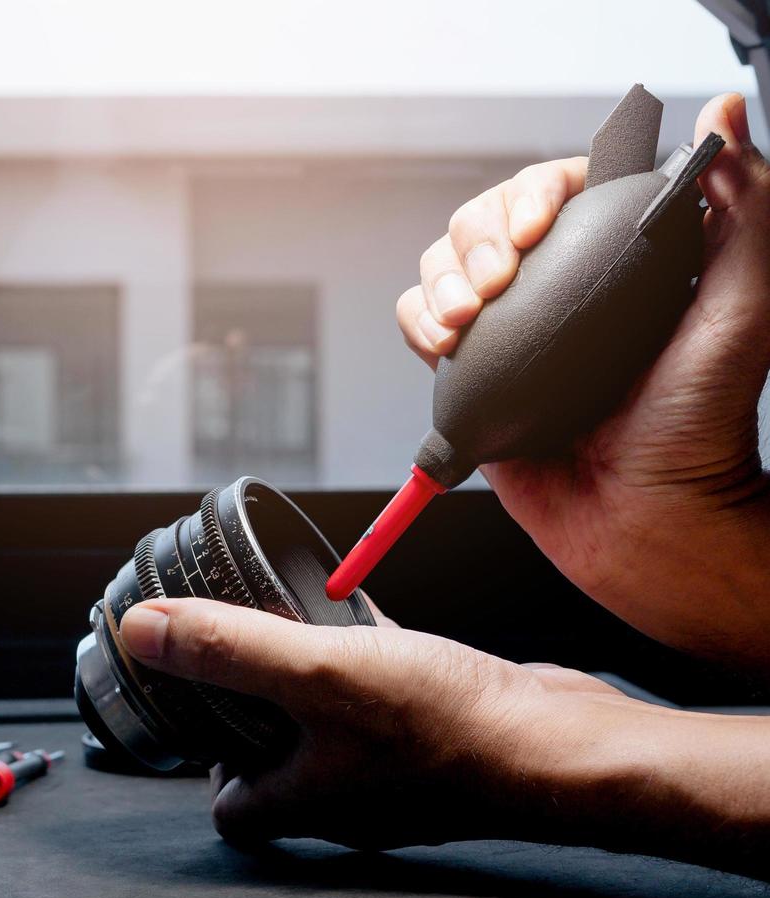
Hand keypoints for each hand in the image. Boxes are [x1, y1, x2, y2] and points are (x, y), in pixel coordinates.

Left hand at [120, 597, 769, 873]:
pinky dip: (361, 651)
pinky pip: (379, 691)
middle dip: (251, 712)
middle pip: (277, 762)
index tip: (192, 717)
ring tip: (287, 619)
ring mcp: (394, 763)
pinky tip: (356, 604)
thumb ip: (229, 651)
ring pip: (329, 722)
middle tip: (233, 652)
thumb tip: (140, 632)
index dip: (206, 773)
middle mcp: (346, 791)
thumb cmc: (452, 731)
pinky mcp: (434, 725)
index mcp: (306, 798)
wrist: (567, 746)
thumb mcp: (319, 675)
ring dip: (306, 676)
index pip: (233, 811)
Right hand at [395, 94, 769, 670]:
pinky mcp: (474, 371)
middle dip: (476, 239)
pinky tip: (446, 346)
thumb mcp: (741, 313)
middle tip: (497, 281)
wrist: (644, 523)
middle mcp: (564, 287)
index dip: (536, 190)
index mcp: (624, 258)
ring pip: (446, 264)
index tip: (534, 224)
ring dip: (442, 280)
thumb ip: (744, 214)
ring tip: (466, 321)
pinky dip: (419, 325)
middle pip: (488, 218)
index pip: (564, 187)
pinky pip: (422, 324)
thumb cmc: (698, 434)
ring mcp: (514, 329)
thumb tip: (721, 116)